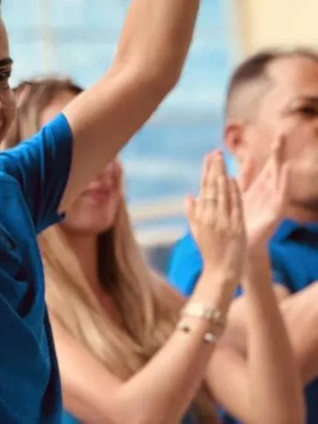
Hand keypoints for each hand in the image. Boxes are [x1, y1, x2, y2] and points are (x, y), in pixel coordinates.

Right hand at [185, 150, 246, 279]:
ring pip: (222, 193)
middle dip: (214, 168)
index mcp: (200, 216)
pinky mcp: (236, 227)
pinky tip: (233, 179)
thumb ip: (192, 213)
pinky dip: (233, 192)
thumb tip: (189, 195)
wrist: (220, 272)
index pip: (203, 189)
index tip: (208, 158)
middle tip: (216, 152)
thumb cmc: (209, 253)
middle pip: (212, 187)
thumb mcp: (196, 232)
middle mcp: (210, 216)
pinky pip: (234, 206)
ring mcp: (223, 221)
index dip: (206, 172)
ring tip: (222, 160)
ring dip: (222, 175)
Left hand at [240, 134, 288, 254]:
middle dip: (278, 151)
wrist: (242, 243)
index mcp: (258, 188)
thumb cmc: (240, 220)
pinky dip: (284, 180)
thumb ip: (239, 179)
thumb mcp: (237, 196)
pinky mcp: (276, 210)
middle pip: (275, 167)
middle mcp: (268, 192)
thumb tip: (239, 159)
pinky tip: (285, 169)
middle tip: (282, 133)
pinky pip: (281, 193)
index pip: (266, 166)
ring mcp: (274, 201)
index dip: (272, 150)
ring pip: (278, 177)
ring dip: (280, 161)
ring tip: (281, 146)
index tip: (276, 134)